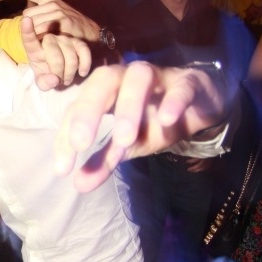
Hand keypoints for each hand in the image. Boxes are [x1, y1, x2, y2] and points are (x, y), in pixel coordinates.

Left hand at [0, 0, 101, 42]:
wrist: (91, 32)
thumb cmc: (71, 25)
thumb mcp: (58, 13)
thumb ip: (43, 12)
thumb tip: (26, 16)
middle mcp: (53, 3)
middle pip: (26, 15)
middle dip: (28, 26)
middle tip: (39, 34)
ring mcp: (57, 11)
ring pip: (32, 24)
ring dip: (35, 34)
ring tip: (46, 39)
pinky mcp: (62, 21)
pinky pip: (41, 31)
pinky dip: (41, 38)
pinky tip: (48, 41)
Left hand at [22, 16, 91, 89]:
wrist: (64, 69)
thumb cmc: (48, 73)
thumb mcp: (43, 81)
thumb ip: (44, 83)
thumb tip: (54, 80)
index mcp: (34, 49)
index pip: (29, 39)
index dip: (27, 30)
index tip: (26, 20)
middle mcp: (48, 40)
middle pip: (54, 53)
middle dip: (58, 71)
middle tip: (58, 80)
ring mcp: (64, 38)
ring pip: (69, 55)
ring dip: (70, 72)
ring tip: (66, 80)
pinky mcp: (78, 42)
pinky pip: (84, 50)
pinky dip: (85, 64)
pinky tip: (82, 73)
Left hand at [53, 62, 225, 191]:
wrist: (200, 106)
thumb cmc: (155, 121)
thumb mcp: (128, 144)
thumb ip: (104, 160)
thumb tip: (79, 185)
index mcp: (106, 91)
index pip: (77, 108)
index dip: (66, 137)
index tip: (62, 169)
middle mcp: (126, 77)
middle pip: (103, 80)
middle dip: (89, 111)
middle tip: (81, 144)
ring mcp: (158, 76)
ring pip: (139, 78)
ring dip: (129, 107)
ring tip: (124, 139)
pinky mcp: (189, 82)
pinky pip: (181, 86)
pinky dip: (173, 101)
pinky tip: (167, 120)